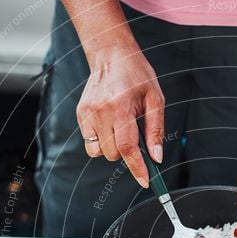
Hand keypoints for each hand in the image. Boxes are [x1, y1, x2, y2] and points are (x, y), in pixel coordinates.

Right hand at [76, 44, 164, 186]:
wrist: (111, 55)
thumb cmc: (137, 76)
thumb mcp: (155, 99)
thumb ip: (156, 130)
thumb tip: (156, 158)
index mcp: (121, 107)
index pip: (128, 147)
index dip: (137, 168)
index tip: (145, 182)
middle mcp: (100, 112)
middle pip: (114, 154)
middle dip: (126, 153)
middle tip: (135, 136)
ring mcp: (87, 114)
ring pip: (100, 152)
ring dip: (113, 148)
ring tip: (121, 128)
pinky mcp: (80, 115)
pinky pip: (90, 142)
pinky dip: (102, 140)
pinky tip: (110, 123)